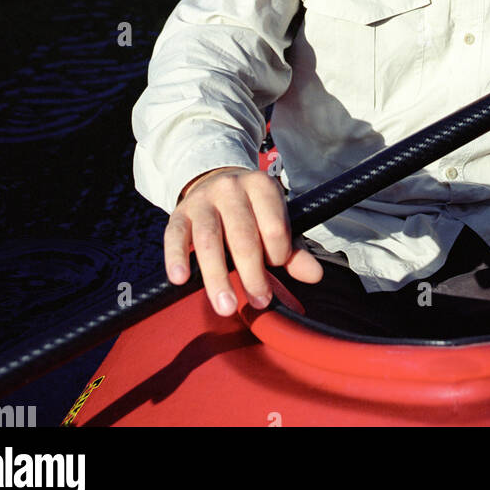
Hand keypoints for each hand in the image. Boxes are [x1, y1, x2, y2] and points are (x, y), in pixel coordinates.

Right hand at [164, 166, 322, 316]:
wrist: (216, 182)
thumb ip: (294, 251)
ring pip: (209, 239)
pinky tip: (181, 279)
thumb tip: (315, 275)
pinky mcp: (179, 212)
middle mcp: (231, 188)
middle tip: (259, 302)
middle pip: (242, 236)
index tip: (276, 268)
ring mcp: (203, 200)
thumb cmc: (252, 211)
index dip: (278, 255)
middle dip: (252, 273)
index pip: (274, 227)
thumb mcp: (275, 222)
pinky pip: (175, 235)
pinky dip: (176, 257)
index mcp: (262, 186)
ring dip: (217, 276)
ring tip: (225, 306)